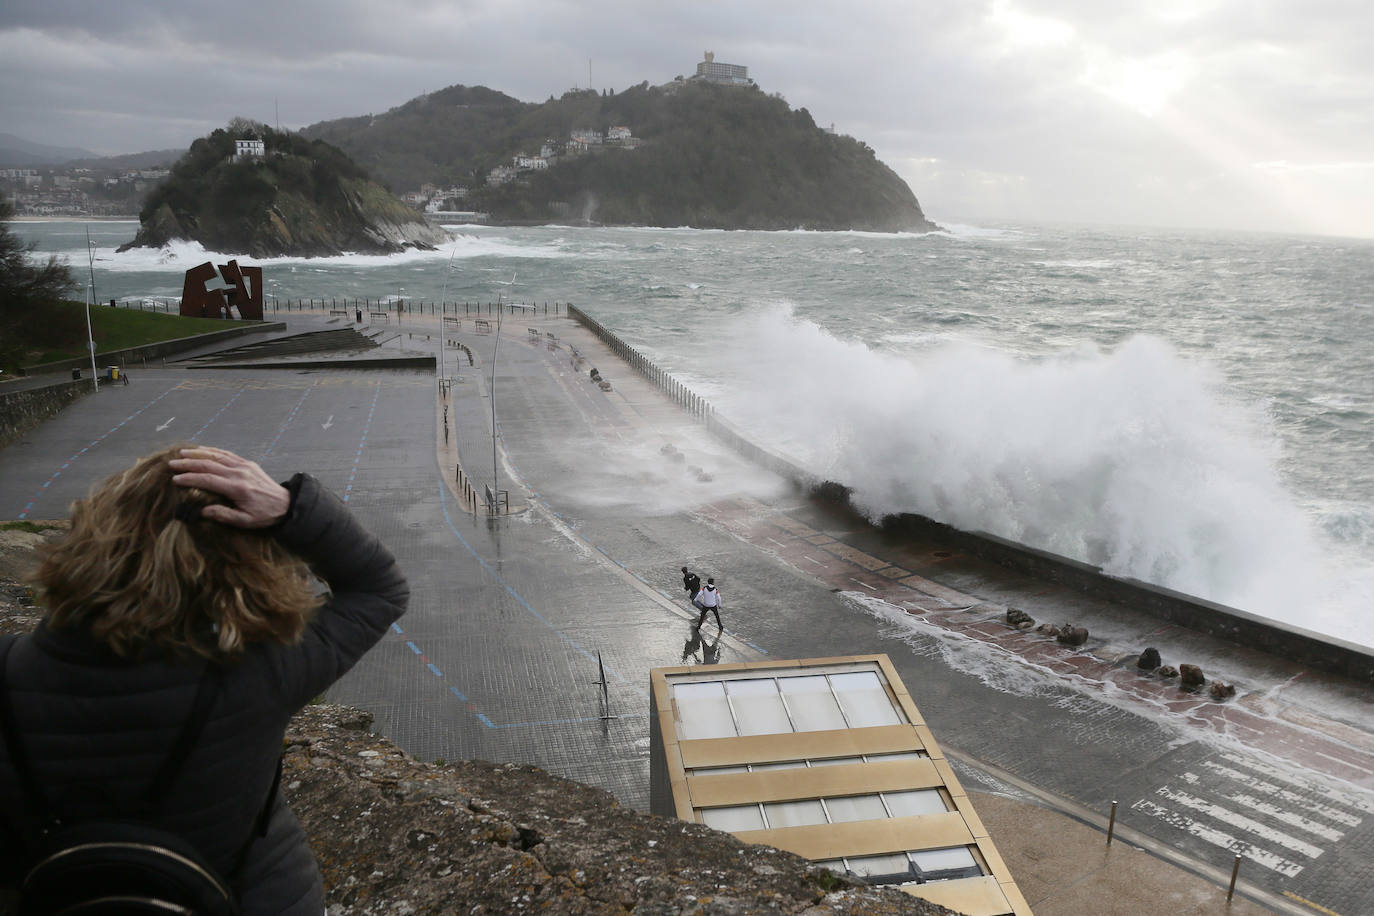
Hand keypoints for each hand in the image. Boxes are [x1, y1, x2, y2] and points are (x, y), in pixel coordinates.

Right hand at [169, 447, 289, 528]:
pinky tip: (202, 449)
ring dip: (198, 454)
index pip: (208, 479)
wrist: (285, 504)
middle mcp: (239, 473)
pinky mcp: (248, 463)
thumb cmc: (264, 515)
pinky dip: (213, 451)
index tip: (175, 479)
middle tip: (172, 463)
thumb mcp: (244, 521)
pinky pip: (228, 454)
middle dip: (189, 463)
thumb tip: (202, 510)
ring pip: (217, 456)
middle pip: (209, 465)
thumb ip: (223, 515)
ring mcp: (244, 466)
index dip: (190, 478)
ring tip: (182, 453)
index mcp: (237, 487)